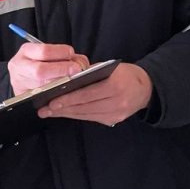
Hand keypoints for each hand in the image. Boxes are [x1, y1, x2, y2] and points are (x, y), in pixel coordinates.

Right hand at [7, 42, 89, 94]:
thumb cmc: (37, 63)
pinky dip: (56, 95)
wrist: (19, 77)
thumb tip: (80, 63)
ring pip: (41, 86)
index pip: (44, 51)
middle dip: (61, 70)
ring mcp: (20, 83)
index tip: (72, 54)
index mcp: (26, 51)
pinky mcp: (22, 96)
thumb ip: (64, 56)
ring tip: (73, 81)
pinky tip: (66, 92)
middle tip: (76, 70)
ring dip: (60, 84)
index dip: (60, 53)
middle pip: (40, 70)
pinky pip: (42, 98)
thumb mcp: (46, 53)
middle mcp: (19, 67)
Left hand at [37, 62, 152, 126]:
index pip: (86, 95)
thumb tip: (66, 82)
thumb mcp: (108, 68)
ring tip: (49, 112)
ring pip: (85, 115)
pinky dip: (76, 115)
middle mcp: (117, 102)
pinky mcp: (113, 120)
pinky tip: (64, 113)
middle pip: (84, 107)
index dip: (68, 100)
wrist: (145, 88)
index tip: (51, 102)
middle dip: (62, 109)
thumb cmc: (123, 74)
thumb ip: (89, 75)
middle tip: (44, 110)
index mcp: (115, 85)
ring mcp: (116, 113)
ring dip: (66, 114)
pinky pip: (90, 118)